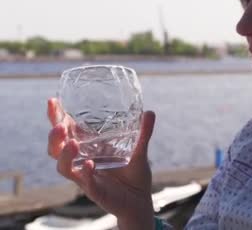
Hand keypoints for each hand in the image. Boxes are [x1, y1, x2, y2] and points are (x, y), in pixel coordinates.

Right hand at [47, 98, 155, 228]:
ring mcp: (86, 177)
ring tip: (72, 143)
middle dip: (54, 136)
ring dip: (64, 154)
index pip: (65, 132)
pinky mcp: (94, 191)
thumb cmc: (133, 174)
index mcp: (88, 148)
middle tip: (59, 126)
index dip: (56, 118)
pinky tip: (89, 164)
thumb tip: (149, 112)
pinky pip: (85, 183)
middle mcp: (81, 162)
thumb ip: (143, 133)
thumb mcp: (139, 151)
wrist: (140, 200)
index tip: (53, 101)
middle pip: (56, 148)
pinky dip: (85, 173)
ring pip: (64, 167)